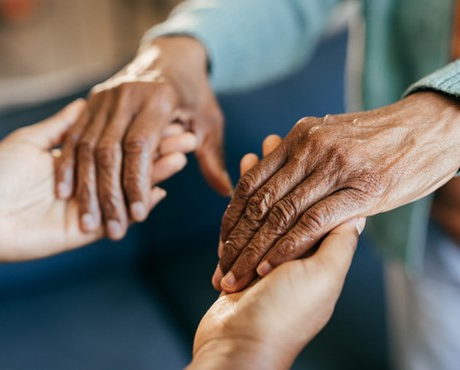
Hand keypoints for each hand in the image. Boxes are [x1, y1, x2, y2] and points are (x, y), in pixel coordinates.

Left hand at [0, 99, 194, 264]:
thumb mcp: (29, 141)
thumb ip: (62, 127)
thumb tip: (84, 103)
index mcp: (78, 160)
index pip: (118, 143)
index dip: (141, 132)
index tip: (164, 117)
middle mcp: (90, 182)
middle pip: (132, 164)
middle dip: (158, 151)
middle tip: (186, 137)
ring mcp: (93, 205)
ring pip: (132, 188)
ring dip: (157, 173)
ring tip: (181, 158)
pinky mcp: (89, 230)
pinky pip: (122, 217)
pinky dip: (141, 203)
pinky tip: (162, 189)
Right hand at [55, 37, 231, 239]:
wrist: (169, 56)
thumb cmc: (192, 94)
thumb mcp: (208, 121)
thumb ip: (211, 157)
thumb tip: (226, 192)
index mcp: (158, 99)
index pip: (141, 147)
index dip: (137, 183)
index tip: (137, 217)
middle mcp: (126, 96)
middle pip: (109, 151)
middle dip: (109, 194)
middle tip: (112, 230)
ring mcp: (104, 97)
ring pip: (87, 147)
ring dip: (85, 187)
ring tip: (88, 221)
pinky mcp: (90, 101)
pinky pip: (73, 136)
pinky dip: (68, 165)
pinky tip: (65, 193)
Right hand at [189, 137, 363, 369]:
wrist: (240, 346)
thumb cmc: (286, 315)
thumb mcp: (323, 278)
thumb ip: (338, 242)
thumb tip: (357, 211)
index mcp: (317, 252)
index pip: (318, 202)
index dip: (315, 174)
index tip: (311, 147)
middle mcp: (291, 249)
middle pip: (287, 196)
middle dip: (282, 168)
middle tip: (276, 137)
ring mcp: (262, 250)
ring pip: (262, 202)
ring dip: (260, 176)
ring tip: (258, 148)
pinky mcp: (238, 253)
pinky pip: (240, 217)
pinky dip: (240, 195)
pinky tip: (240, 176)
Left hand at [216, 91, 459, 292]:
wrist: (430, 126)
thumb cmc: (378, 139)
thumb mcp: (330, 136)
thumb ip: (300, 158)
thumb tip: (270, 176)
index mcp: (298, 138)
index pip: (251, 183)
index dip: (232, 217)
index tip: (222, 244)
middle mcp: (310, 149)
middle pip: (259, 202)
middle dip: (236, 241)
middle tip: (221, 269)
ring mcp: (335, 169)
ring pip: (280, 215)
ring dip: (254, 252)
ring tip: (238, 277)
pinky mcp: (361, 190)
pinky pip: (312, 222)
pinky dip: (287, 248)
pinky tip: (270, 267)